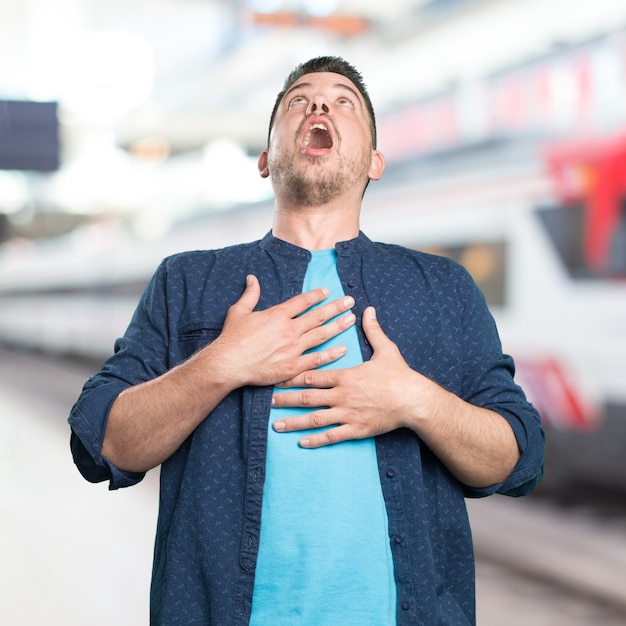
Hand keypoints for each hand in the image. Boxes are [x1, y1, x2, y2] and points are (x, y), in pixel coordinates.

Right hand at [210, 274, 355, 387]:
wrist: (228, 363)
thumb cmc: (231, 338)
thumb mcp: (238, 311)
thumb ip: (250, 295)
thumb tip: (252, 278)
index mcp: (277, 315)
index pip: (302, 301)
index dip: (316, 295)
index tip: (327, 291)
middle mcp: (289, 329)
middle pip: (318, 316)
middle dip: (336, 307)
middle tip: (350, 301)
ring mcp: (293, 348)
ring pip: (321, 334)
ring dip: (338, 326)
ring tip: (351, 320)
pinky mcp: (293, 366)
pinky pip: (317, 359)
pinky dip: (331, 354)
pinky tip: (343, 349)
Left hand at [271, 306, 424, 446]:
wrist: (414, 401)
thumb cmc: (400, 375)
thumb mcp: (386, 349)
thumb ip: (373, 330)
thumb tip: (369, 310)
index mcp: (345, 376)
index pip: (312, 376)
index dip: (292, 377)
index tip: (276, 377)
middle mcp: (342, 396)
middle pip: (307, 398)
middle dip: (285, 399)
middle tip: (267, 401)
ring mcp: (348, 414)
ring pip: (315, 419)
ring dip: (294, 422)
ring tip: (276, 425)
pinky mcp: (357, 429)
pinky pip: (332, 436)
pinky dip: (316, 440)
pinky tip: (301, 443)